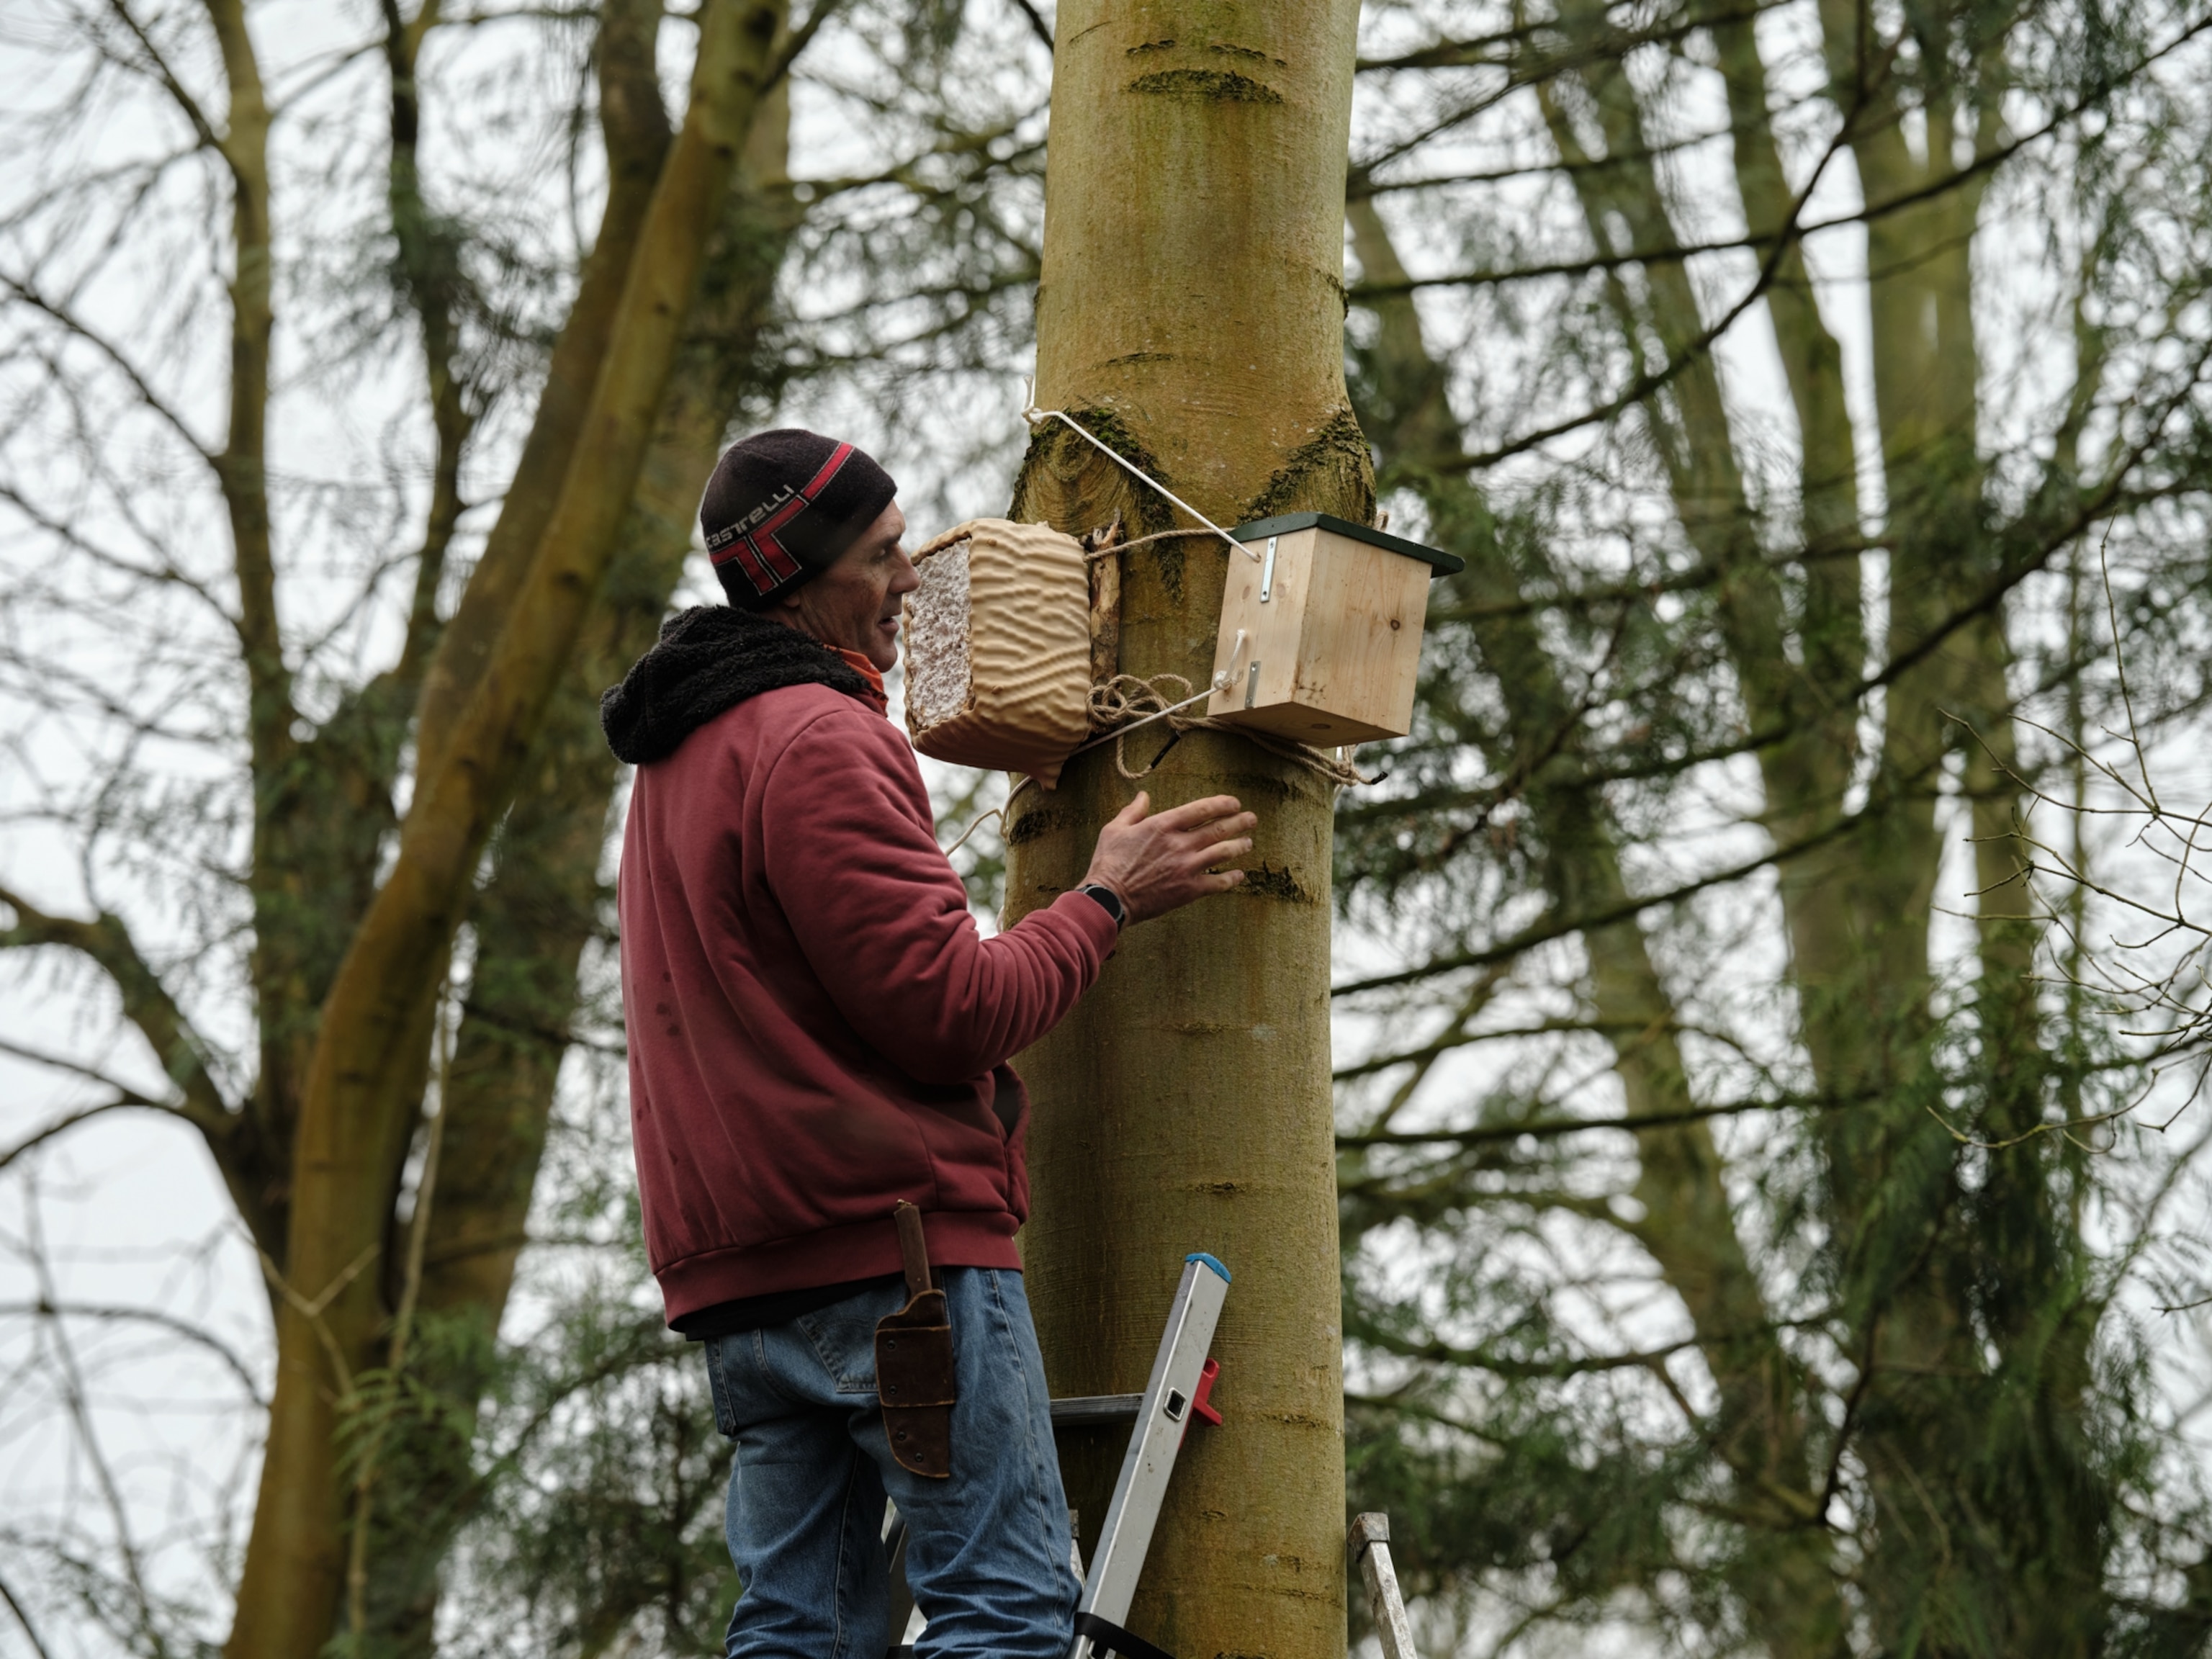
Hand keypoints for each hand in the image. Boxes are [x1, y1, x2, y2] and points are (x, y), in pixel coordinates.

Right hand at [1079, 791, 1256, 924]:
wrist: (1110, 899)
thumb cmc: (1109, 863)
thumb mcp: (1115, 829)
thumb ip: (1133, 811)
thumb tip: (1143, 795)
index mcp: (1163, 825)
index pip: (1202, 809)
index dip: (1222, 804)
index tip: (1234, 803)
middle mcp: (1179, 844)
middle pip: (1219, 828)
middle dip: (1240, 822)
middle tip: (1252, 819)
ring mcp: (1186, 867)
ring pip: (1223, 853)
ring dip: (1240, 846)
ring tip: (1248, 843)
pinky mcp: (1188, 890)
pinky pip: (1218, 882)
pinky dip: (1232, 878)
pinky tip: (1239, 875)